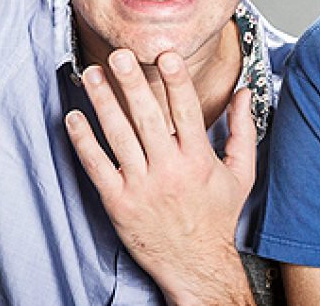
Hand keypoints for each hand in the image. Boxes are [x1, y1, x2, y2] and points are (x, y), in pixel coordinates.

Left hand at [65, 49, 255, 304]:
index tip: (165, 55)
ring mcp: (141, 187)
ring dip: (102, 103)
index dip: (176, 81)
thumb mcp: (240, 174)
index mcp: (199, 160)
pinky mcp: (118, 203)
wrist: (196, 265)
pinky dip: (83, 141)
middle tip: (118, 55)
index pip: (186, 111)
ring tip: (90, 74)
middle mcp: (169, 170)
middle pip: (147, 118)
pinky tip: (74, 118)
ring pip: (118, 137)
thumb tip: (245, 93)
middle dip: (131, 83)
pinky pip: (97, 166)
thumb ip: (242, 130)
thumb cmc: (217, 217)